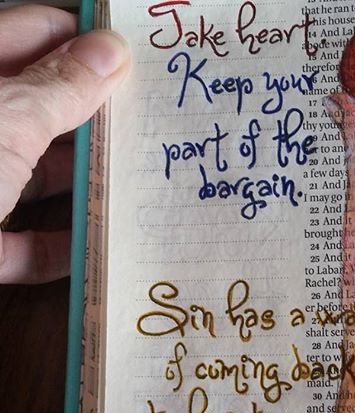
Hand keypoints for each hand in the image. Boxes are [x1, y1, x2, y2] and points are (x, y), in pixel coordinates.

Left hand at [0, 5, 129, 283]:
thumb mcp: (5, 121)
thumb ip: (61, 88)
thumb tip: (113, 50)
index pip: (35, 33)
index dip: (89, 42)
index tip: (142, 61)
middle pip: (42, 113)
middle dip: (96, 122)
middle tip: (153, 126)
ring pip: (34, 179)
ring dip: (84, 188)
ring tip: (138, 186)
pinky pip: (21, 243)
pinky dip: (56, 250)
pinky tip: (95, 248)